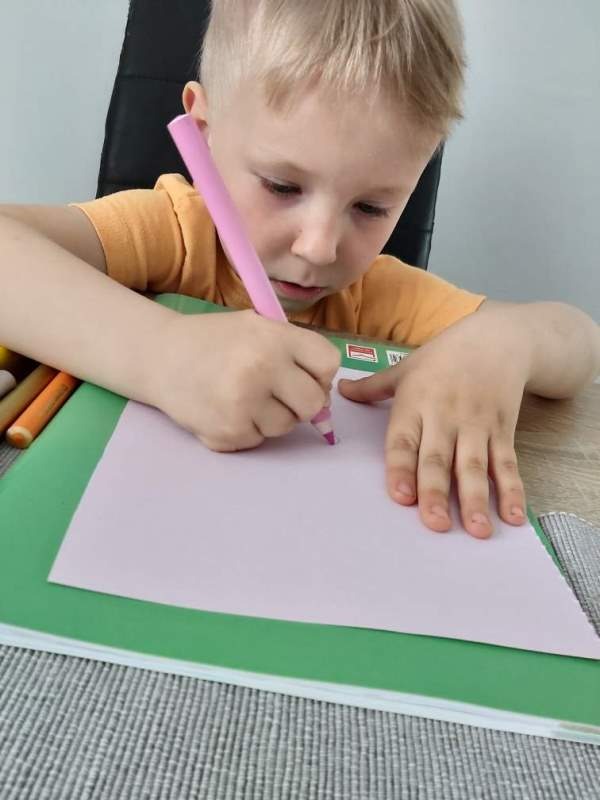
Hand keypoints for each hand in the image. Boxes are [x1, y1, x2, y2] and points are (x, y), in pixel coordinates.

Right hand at [152, 310, 339, 450]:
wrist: (158, 357)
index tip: (302, 374)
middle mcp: (262, 368)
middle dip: (300, 402)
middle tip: (276, 393)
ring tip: (242, 397)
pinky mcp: (228, 431)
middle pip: (313, 403)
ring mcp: (244, 403)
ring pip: (286, 427)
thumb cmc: (214, 341)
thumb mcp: (256, 326)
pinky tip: (226, 409)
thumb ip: (293, 351)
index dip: (319, 374)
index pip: (329, 364)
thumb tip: (324, 393)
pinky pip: (258, 441)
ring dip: (271, 418)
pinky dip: (247, 430)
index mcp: (274, 337)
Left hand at [338, 316, 529, 537]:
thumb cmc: (444, 355)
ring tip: (477, 530)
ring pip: (475, 466)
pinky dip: (512, 490)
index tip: (400, 497)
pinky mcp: (503, 429)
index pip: (404, 441)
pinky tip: (513, 515)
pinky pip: (507, 463)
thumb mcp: (405, 368)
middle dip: (437, 493)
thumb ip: (373, 387)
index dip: (401, 469)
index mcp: (414, 403)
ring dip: (476, 499)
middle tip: (435, 525)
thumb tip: (340, 391)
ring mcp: (476, 424)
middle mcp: (445, 416)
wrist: (497, 338)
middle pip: (439, 459)